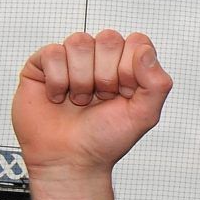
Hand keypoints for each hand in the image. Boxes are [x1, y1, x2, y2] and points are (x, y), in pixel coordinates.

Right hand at [12, 30, 172, 177]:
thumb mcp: (144, 116)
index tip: (126, 93)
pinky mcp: (43, 64)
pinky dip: (57, 80)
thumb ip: (157, 84)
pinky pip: (53, 52)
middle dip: (107, 75)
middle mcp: (100, 60)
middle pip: (109, 39)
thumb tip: (145, 51)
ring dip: (82, 79)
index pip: (137, 42)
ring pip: (80, 42)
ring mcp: (72, 60)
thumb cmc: (105, 139)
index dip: (132, 67)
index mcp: (128, 68)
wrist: (69, 159)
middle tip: (101, 98)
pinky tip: (58, 97)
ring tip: (80, 100)